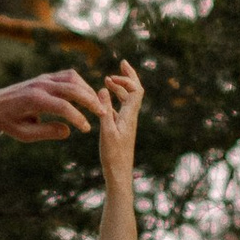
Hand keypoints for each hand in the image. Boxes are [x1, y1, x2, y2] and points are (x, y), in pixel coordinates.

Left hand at [0, 65, 104, 142]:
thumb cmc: (9, 122)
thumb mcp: (25, 134)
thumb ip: (47, 132)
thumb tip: (68, 130)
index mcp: (34, 100)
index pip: (63, 106)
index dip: (78, 118)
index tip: (86, 129)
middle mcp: (41, 85)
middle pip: (72, 88)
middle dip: (90, 100)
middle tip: (103, 113)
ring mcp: (44, 78)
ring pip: (72, 78)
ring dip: (87, 90)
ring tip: (97, 105)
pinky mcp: (46, 77)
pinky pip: (68, 76)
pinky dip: (80, 84)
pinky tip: (86, 96)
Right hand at [97, 58, 142, 184]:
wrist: (119, 174)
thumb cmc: (113, 156)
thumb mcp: (106, 131)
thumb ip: (104, 110)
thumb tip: (104, 88)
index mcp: (129, 116)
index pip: (136, 90)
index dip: (128, 77)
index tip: (117, 69)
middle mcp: (130, 117)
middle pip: (134, 92)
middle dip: (128, 78)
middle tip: (120, 65)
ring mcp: (126, 124)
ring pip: (126, 101)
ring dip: (119, 89)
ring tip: (107, 82)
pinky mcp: (121, 130)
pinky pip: (119, 110)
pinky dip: (113, 102)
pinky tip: (103, 103)